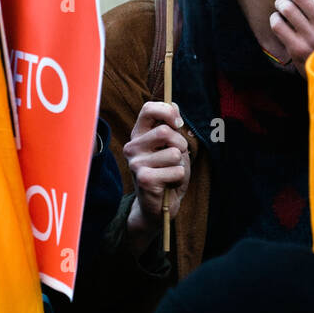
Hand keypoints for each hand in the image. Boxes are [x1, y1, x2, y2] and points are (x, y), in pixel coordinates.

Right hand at [124, 101, 190, 254]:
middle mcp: (132, 147)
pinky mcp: (144, 179)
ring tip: (171, 173)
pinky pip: (176, 171)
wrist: (157, 207)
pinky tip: (169, 184)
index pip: (148, 109)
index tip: (178, 123)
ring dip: (180, 164)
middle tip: (177, 157)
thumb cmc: (167, 173)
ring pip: (173, 153)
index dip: (167, 112)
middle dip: (180, 144)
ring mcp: (136, 163)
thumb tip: (174, 105)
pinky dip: (179, 178)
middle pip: (165, 132)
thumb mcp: (172, 147)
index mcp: (138, 135)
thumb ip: (172, 127)